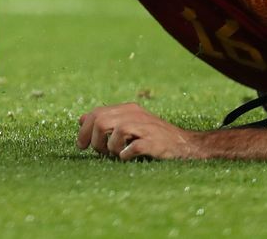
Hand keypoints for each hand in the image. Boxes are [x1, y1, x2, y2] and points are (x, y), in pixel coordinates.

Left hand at [76, 102, 198, 160]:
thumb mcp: (129, 123)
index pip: (96, 113)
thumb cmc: (153, 136)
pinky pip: (133, 148)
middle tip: (99, 152)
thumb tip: (81, 119)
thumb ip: (107, 120)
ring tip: (116, 154)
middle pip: (101, 121)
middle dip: (94, 140)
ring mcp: (145, 128)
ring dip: (110, 148)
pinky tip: (127, 157)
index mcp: (127, 109)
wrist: (185, 144)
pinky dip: (126, 154)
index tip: (81, 145)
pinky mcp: (155, 142)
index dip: (84, 130)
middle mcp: (135, 115)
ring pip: (116, 132)